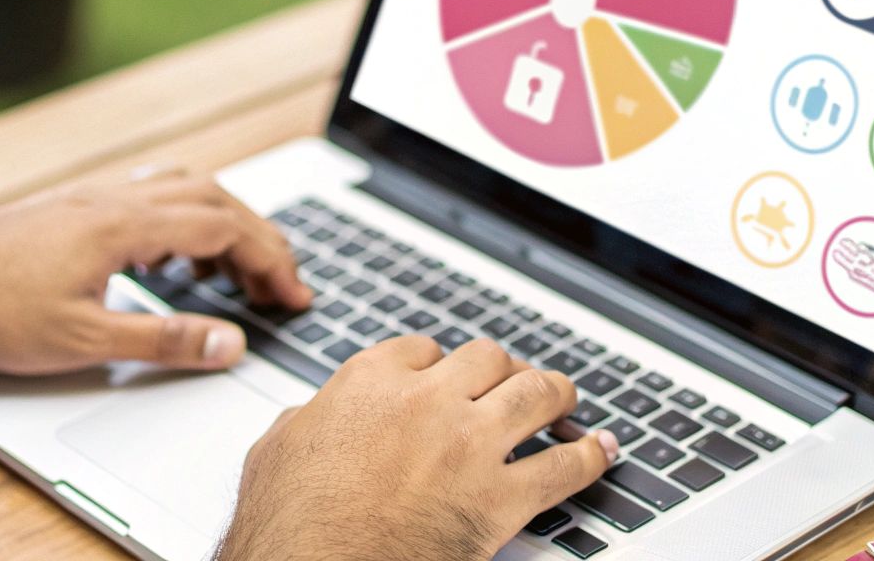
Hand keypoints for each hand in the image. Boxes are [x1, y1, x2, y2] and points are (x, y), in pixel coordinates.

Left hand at [0, 170, 311, 375]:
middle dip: (259, 238)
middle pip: (214, 199)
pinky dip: (183, 217)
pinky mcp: (72, 208)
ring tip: (239, 268)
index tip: (295, 294)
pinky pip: (149, 195)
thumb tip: (229, 342)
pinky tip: (169, 253)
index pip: (223, 228)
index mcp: (125, 225)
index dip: (269, 260)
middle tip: (283, 283)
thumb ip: (164, 339)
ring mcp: (92, 199)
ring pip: (182, 188)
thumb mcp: (84, 341)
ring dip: (224, 221)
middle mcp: (114, 200)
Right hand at [217, 337, 619, 560]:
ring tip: (564, 399)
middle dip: (503, 369)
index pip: (422, 349)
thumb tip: (308, 418)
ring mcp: (469, 445)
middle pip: (487, 359)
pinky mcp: (500, 497)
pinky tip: (599, 452)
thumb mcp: (275, 452)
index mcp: (370, 382)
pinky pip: (563, 468)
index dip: (440, 364)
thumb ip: (304, 421)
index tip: (446, 375)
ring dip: (555, 394)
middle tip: (511, 380)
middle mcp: (426, 400)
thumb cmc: (289, 525)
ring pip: (536, 394)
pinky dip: (589, 457)